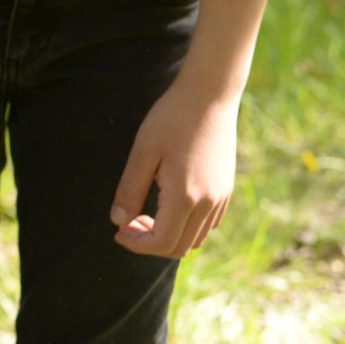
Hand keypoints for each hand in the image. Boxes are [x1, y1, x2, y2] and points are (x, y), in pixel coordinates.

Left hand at [110, 80, 238, 258]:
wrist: (209, 96)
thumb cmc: (171, 119)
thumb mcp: (143, 152)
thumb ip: (130, 189)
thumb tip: (119, 221)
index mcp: (185, 197)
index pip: (162, 242)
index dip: (137, 244)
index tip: (118, 231)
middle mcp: (208, 204)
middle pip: (180, 247)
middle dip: (150, 242)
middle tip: (128, 222)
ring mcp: (221, 197)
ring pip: (196, 238)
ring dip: (169, 235)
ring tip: (145, 214)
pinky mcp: (226, 189)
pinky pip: (208, 223)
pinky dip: (186, 226)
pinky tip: (168, 204)